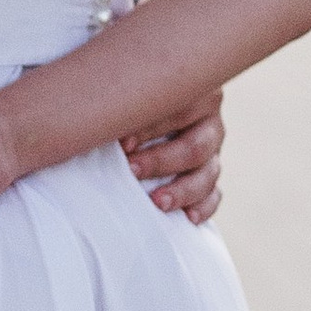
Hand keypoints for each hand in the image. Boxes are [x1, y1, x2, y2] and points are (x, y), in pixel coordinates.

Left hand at [124, 95, 223, 221]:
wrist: (146, 109)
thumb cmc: (131, 100)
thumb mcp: (132, 96)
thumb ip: (125, 104)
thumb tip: (96, 117)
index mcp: (194, 93)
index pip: (179, 111)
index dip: (151, 129)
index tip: (123, 144)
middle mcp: (208, 121)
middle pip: (195, 147)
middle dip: (161, 162)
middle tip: (132, 171)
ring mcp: (213, 149)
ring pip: (208, 173)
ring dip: (182, 190)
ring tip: (157, 202)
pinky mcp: (209, 173)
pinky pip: (214, 193)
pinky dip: (204, 206)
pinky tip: (189, 218)